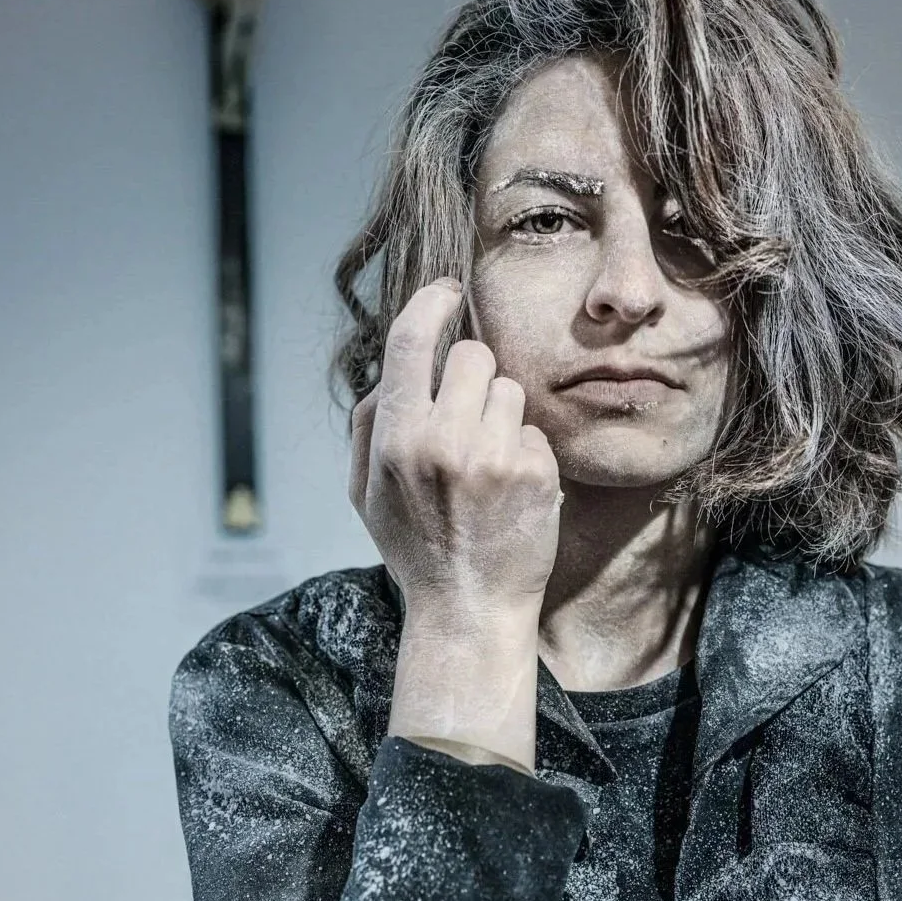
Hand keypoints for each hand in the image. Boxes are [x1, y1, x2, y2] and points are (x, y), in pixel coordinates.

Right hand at [348, 277, 561, 767]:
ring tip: (487, 464)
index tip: (447, 290)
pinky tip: (511, 490)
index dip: (430, 303)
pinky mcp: (536, 473)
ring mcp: (494, 457)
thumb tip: (391, 370)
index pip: (411, 342)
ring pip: (510, 389)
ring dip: (502, 416)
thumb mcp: (365, 491)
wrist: (468, 610)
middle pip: (474, 355)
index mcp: (395, 440)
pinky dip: (525, 452)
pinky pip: (535, 430)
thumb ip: (370, 424)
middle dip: (473, 375)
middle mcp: (443, 442)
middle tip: (468, 416)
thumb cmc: (415, 547)